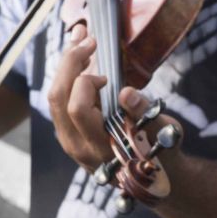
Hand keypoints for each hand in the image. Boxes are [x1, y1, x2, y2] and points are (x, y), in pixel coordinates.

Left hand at [47, 24, 158, 173]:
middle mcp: (79, 147)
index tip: (106, 74)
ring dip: (66, 67)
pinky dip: (67, 79)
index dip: (88, 82)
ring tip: (81, 42)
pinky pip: (59, 102)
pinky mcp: (68, 134)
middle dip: (70, 63)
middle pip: (58, 98)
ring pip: (54, 98)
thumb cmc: (161, 152)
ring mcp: (70, 141)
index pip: (78, 108)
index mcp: (100, 148)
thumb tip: (127, 94)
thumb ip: (144, 114)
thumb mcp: (162, 132)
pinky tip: (81, 62)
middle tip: (87, 38)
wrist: (154, 179)